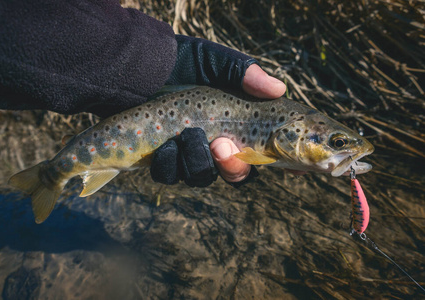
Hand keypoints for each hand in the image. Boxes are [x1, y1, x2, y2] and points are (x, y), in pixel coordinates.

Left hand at [153, 36, 285, 186]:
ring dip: (196, 160)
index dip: (282, 161)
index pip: (265, 148)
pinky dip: (169, 163)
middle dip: (231, 167)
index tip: (294, 167)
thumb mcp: (211, 60)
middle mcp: (215, 141)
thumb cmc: (174, 61)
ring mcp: (188, 154)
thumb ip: (242, 72)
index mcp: (234, 121)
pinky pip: (172, 177)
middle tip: (222, 144)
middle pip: (236, 174)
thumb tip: (279, 88)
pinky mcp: (163, 161)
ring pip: (203, 177)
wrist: (131, 71)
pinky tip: (162, 145)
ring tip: (184, 133)